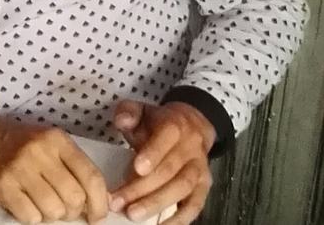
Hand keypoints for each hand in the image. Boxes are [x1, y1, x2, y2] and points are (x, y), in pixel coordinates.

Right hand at [0, 119, 108, 223]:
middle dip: (73, 211)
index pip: (91, 177)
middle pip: (74, 198)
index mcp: (57, 140)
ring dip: (52, 214)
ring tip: (43, 202)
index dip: (100, 203)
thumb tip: (103, 202)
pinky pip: (31, 217)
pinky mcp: (2, 185)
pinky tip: (26, 202)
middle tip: (64, 207)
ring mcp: (19, 168)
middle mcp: (39, 151)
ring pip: (54, 210)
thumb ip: (78, 169)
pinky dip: (32, 216)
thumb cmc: (26, 145)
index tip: (97, 216)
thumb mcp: (54, 146)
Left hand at [110, 100, 213, 224]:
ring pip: (181, 189)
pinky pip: (194, 206)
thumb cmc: (158, 122)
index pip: (166, 139)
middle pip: (170, 170)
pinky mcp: (203, 188)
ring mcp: (199, 170)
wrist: (192, 126)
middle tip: (120, 202)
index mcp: (175, 126)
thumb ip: (129, 112)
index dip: (152, 153)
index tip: (136, 168)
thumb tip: (123, 120)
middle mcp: (191, 150)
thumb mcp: (141, 109)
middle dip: (143, 188)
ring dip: (156, 204)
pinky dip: (179, 219)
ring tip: (133, 214)